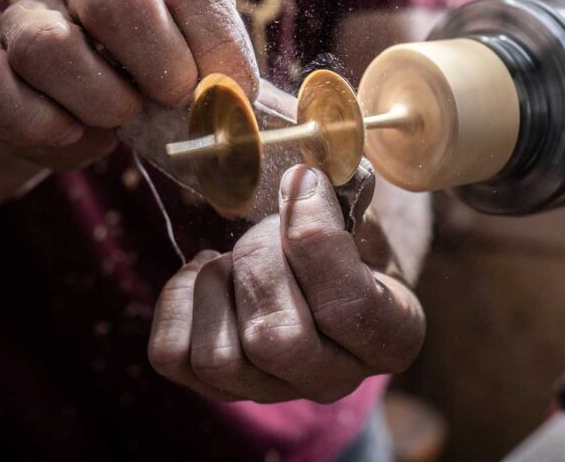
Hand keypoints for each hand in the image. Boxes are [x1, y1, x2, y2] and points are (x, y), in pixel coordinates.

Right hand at [0, 0, 257, 168]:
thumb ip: (222, 86)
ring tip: (118, 119)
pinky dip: (38, 124)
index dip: (219, 45)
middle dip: (157, 65)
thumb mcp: (200, 76)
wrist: (75, 120)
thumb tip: (237, 118)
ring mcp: (26, 12)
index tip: (226, 90)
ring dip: (99, 102)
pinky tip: (70, 132)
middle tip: (169, 99)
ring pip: (49, 47)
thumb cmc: (154, 87)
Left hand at [147, 165, 425, 402]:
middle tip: (265, 226)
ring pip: (219, 356)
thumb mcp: (366, 218)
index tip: (301, 181)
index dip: (314, 235)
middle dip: (259, 261)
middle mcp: (336, 380)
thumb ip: (347, 197)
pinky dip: (180, 300)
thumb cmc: (352, 244)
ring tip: (235, 256)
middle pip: (274, 338)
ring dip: (219, 283)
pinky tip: (207, 275)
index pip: (347, 304)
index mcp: (392, 337)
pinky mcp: (217, 387)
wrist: (325, 278)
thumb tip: (311, 173)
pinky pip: (173, 355)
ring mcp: (272, 392)